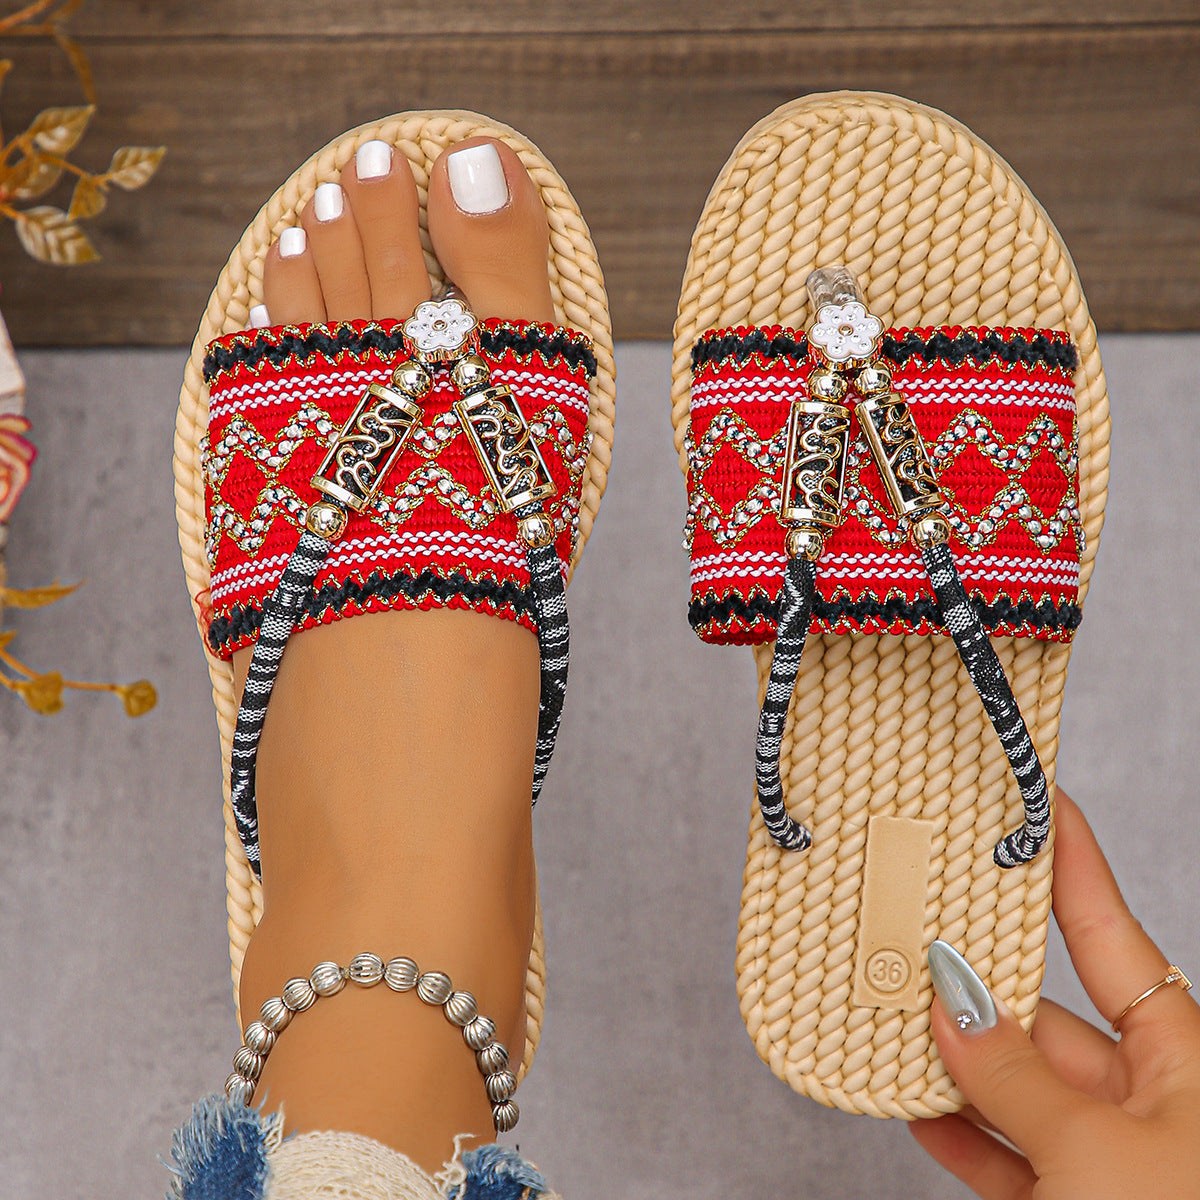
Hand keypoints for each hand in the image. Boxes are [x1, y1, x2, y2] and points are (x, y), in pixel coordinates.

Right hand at [911, 789, 1199, 1198]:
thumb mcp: (1097, 1153)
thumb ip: (1014, 1079)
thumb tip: (952, 1010)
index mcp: (1185, 1059)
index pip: (1108, 932)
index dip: (1068, 864)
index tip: (1034, 804)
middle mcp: (1152, 1098)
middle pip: (1048, 1012)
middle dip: (980, 977)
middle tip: (916, 929)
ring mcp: (1112, 1157)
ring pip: (1018, 1086)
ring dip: (955, 1062)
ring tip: (890, 1018)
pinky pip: (1008, 1154)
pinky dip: (959, 1133)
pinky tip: (916, 1109)